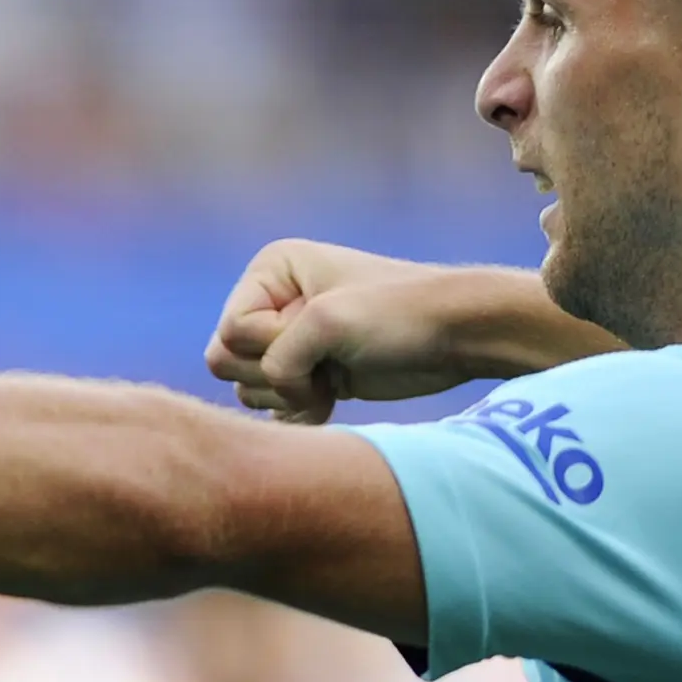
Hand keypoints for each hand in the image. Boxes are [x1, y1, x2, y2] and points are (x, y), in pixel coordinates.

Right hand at [204, 242, 515, 423]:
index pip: (229, 330)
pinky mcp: (305, 376)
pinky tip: (332, 398)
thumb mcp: (327, 323)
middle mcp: (271, 302)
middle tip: (323, 363)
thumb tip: (257, 398)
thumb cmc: (398, 314)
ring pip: (245, 389)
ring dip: (288, 395)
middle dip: (275, 374)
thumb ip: (274, 359)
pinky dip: (296, 410)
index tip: (321, 334)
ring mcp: (287, 341)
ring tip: (333, 378)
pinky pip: (268, 407)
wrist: (456, 338)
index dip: (270, 344)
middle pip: (225, 360)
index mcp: (270, 271)